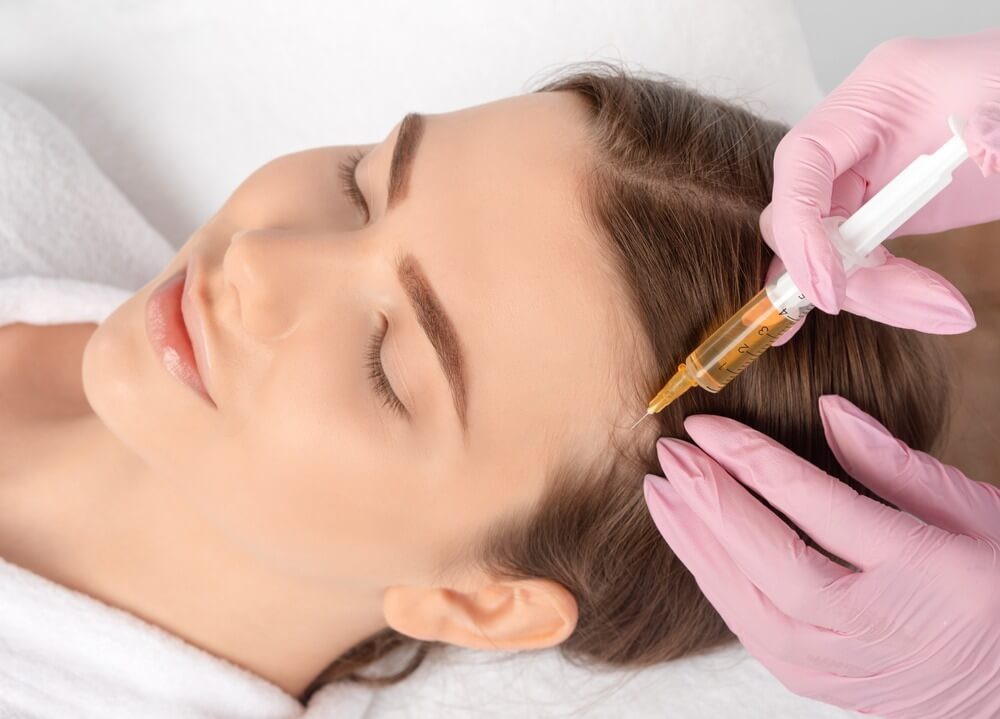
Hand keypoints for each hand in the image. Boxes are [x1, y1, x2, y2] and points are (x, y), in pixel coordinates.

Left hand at [643, 395, 999, 718]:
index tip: (704, 426)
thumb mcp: (975, 512)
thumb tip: (828, 410)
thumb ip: (896, 464)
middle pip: (771, 561)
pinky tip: (693, 548)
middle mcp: (879, 624)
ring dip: (697, 546)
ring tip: (662, 495)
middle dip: (709, 502)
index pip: (816, 505)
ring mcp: (849, 667)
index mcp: (924, 570)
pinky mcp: (824, 687)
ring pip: (751, 607)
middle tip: (667, 455)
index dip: (751, 459)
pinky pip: (754, 636)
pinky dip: (717, 588)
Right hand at [762, 30, 999, 343]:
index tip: (831, 288)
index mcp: (877, 93)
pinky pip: (855, 256)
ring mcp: (866, 173)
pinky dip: (878, 290)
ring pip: (824, 246)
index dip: (801, 228)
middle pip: (802, 214)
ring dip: (871, 291)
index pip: (801, 158)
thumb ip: (977, 140)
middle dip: (841, 271)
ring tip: (941, 309)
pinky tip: (922, 304)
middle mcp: (856, 135)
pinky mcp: (885, 207)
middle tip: (910, 305)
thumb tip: (932, 191)